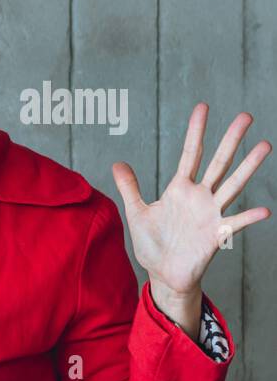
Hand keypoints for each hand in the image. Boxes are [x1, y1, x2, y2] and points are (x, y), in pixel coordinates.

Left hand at [111, 103, 270, 328]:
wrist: (163, 274)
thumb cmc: (152, 244)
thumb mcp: (136, 211)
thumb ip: (129, 187)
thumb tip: (117, 163)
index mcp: (179, 189)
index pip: (190, 153)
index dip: (195, 131)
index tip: (203, 107)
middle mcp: (199, 197)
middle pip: (218, 162)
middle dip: (231, 140)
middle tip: (246, 116)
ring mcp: (210, 214)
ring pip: (232, 185)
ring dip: (248, 167)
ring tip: (265, 145)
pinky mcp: (215, 235)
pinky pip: (234, 224)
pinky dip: (248, 218)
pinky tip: (264, 210)